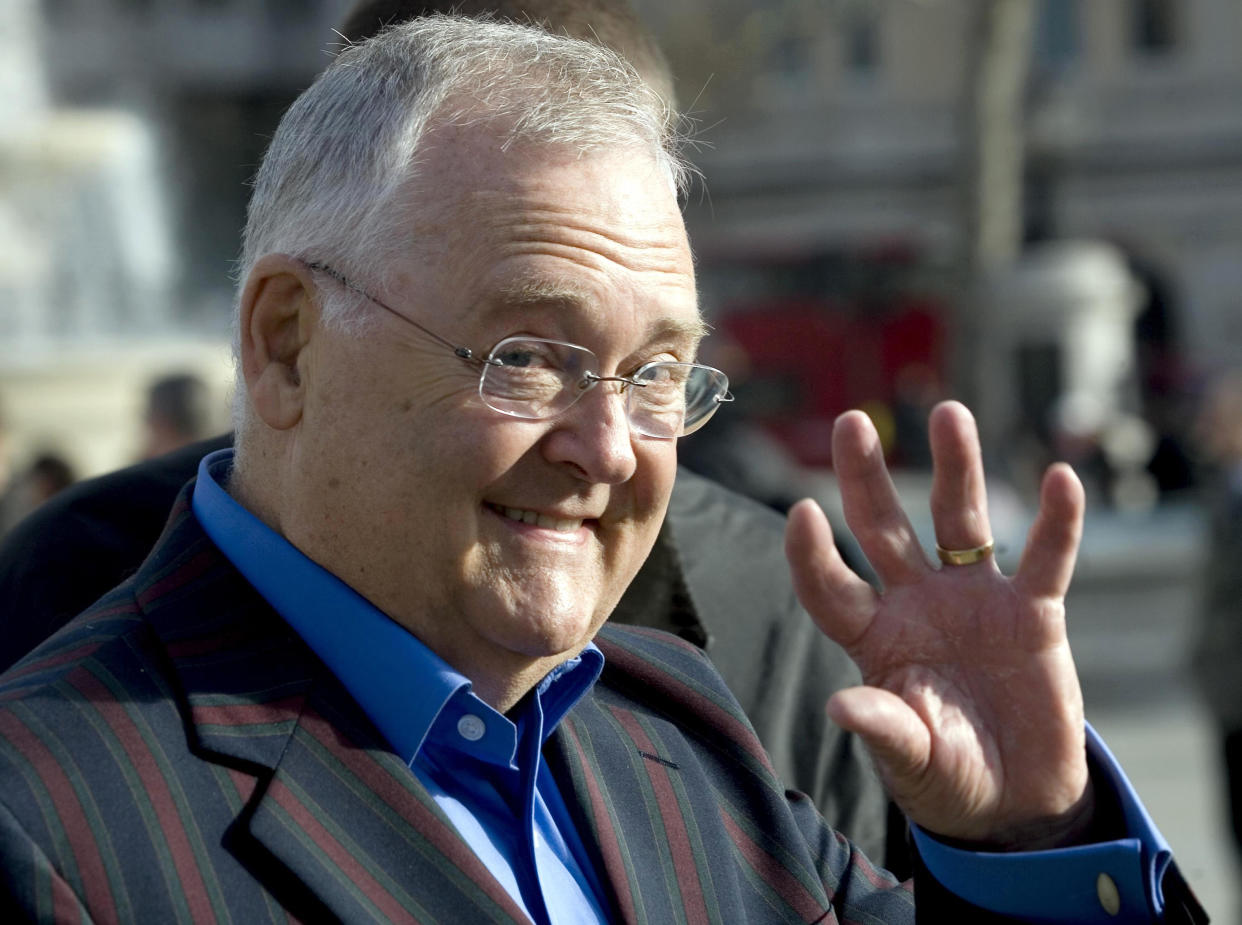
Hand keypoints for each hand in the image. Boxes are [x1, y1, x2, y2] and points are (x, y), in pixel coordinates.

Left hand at [785, 401, 1092, 847]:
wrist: (1017, 796)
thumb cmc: (949, 775)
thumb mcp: (913, 758)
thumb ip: (884, 728)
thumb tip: (838, 707)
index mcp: (875, 638)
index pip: (831, 586)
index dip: (813, 553)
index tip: (800, 510)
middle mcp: (917, 604)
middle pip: (883, 528)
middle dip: (864, 477)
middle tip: (849, 423)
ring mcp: (974, 601)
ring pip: (960, 521)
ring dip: (956, 468)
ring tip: (948, 413)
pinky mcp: (1033, 613)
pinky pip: (1047, 559)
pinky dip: (1057, 522)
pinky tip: (1058, 478)